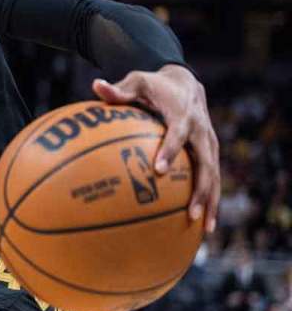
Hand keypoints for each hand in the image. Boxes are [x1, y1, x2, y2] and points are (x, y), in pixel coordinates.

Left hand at [93, 64, 219, 232]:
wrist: (185, 82)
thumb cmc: (154, 85)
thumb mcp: (137, 82)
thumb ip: (118, 89)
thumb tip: (95, 85)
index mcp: (183, 115)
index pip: (178, 134)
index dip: (171, 150)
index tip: (159, 170)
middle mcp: (201, 131)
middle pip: (206, 163)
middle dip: (200, 189)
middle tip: (189, 213)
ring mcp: (209, 144)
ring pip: (214, 175)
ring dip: (210, 201)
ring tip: (204, 228)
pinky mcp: (211, 152)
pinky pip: (213, 178)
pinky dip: (210, 199)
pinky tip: (203, 224)